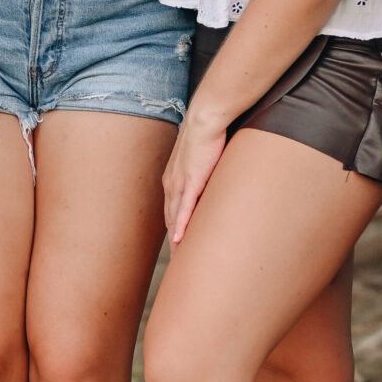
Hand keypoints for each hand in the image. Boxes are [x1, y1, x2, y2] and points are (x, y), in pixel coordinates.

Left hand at [162, 106, 229, 246]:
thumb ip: (203, 174)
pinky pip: (184, 208)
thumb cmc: (206, 135)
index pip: (171, 211)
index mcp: (172, 179)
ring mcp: (180, 183)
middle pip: (170, 219)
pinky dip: (181, 225)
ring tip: (179, 259)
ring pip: (175, 218)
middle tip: (177, 262)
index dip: (174, 230)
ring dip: (176, 239)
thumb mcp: (200, 159)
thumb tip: (211, 182)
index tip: (177, 247)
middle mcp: (172, 183)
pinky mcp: (191, 181)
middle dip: (173, 242)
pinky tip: (180, 240)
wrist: (205, 119)